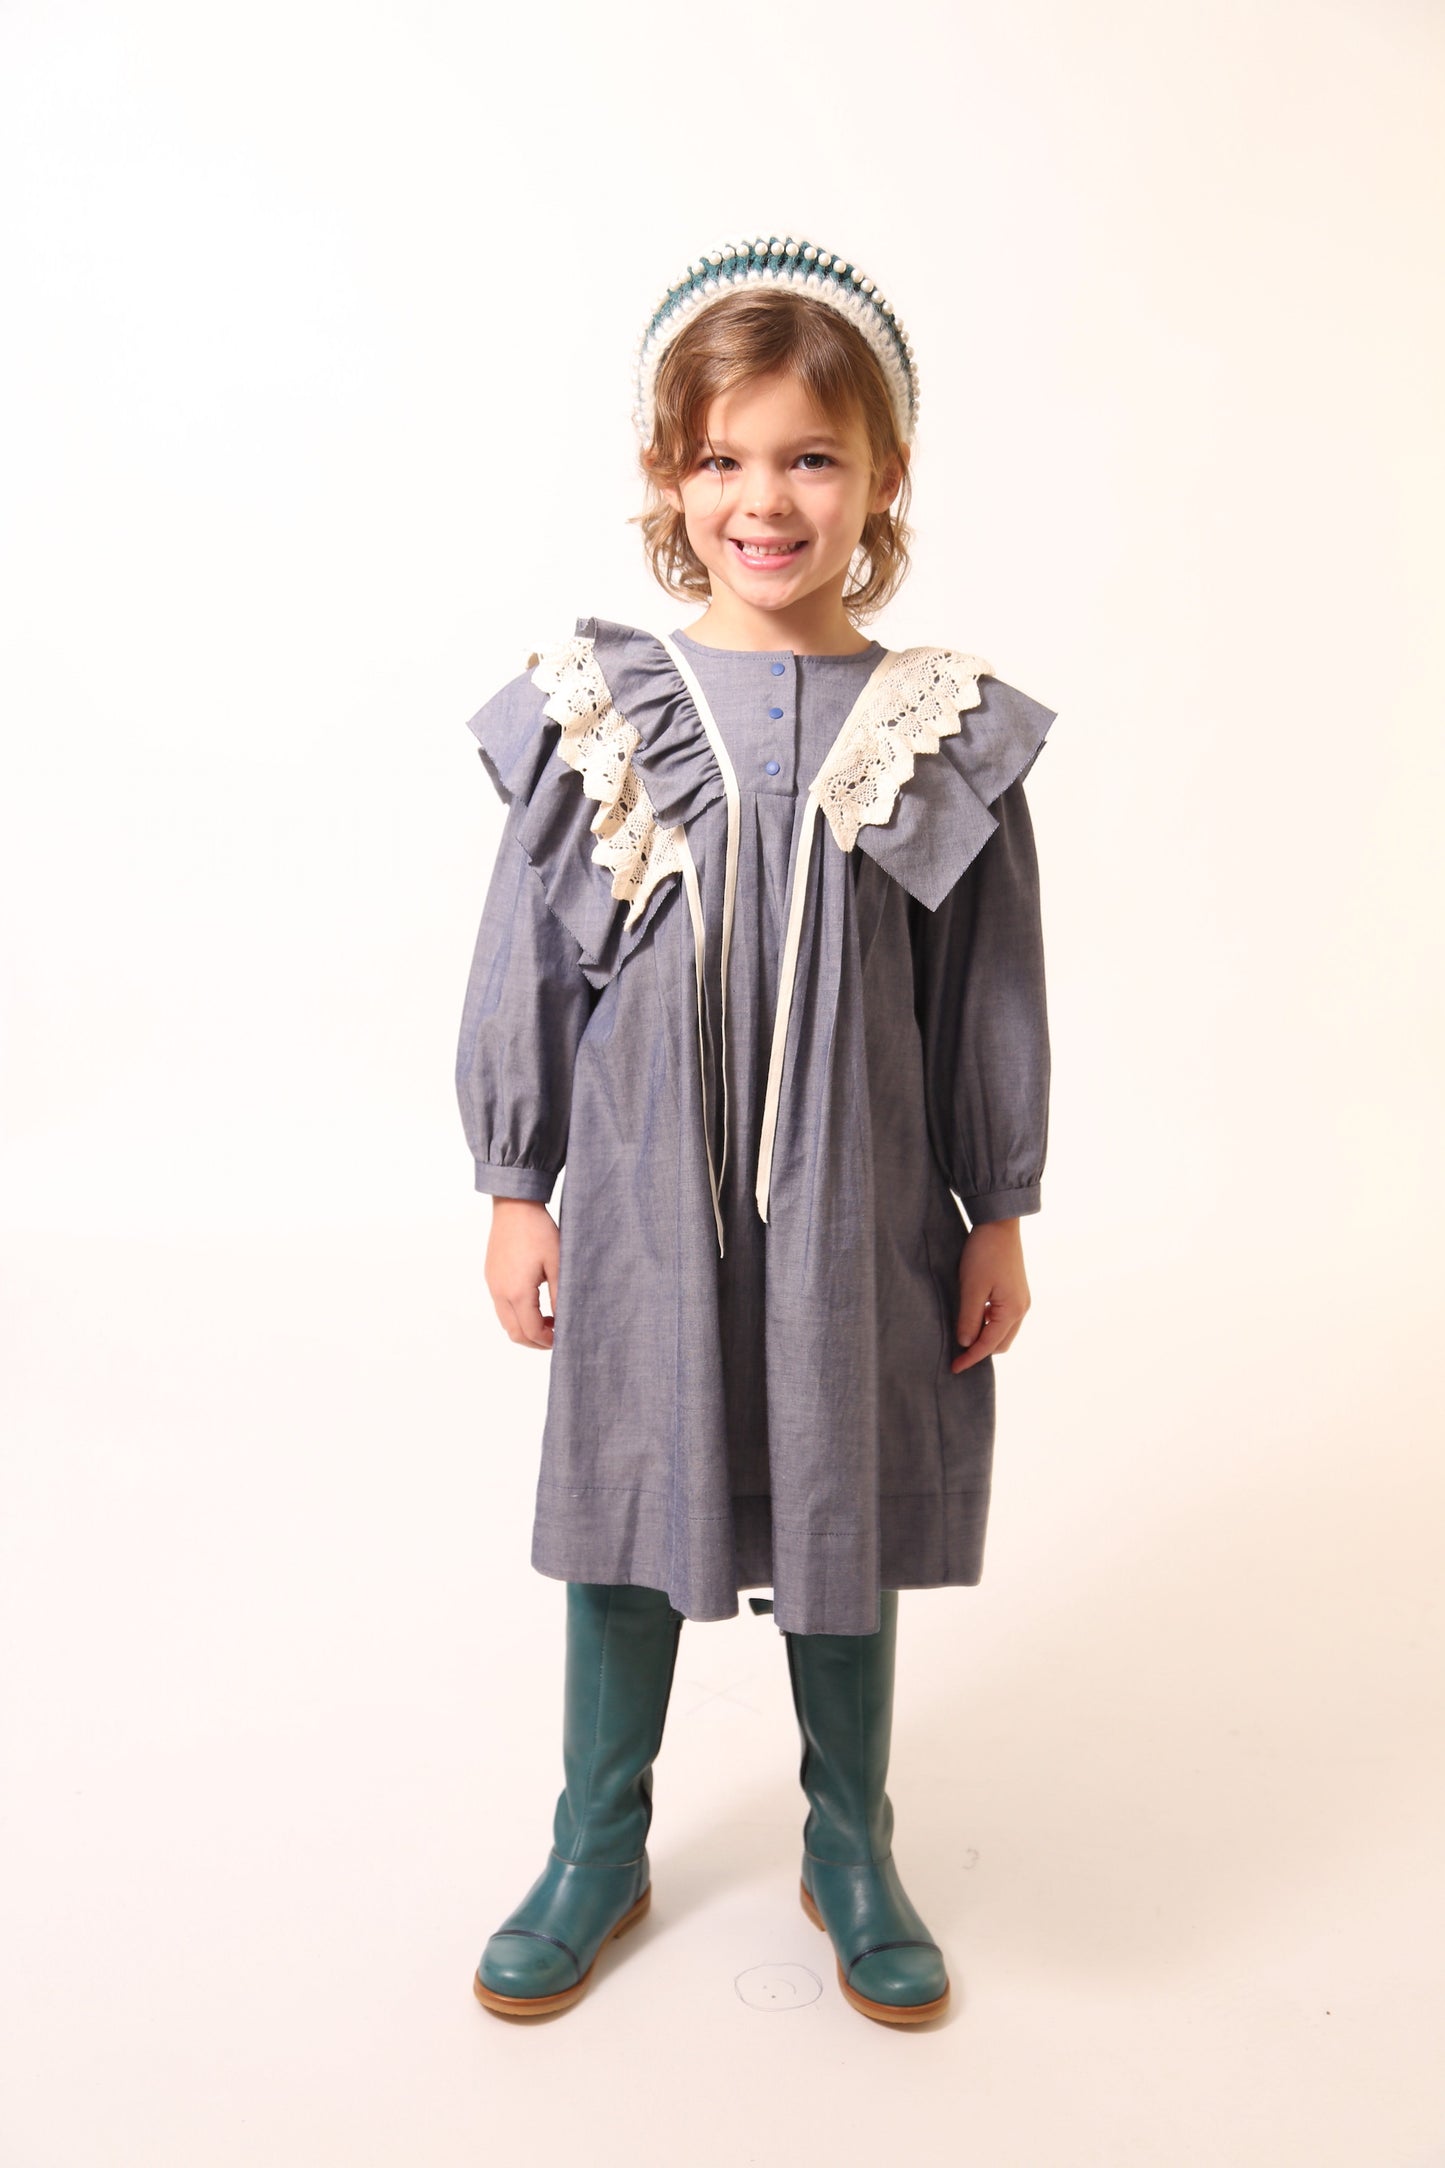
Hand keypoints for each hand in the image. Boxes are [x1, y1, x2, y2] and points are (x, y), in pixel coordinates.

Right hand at [485, 1198, 559, 1349]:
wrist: (514, 1205)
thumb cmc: (538, 1231)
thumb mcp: (557, 1264)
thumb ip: (560, 1296)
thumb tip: (565, 1320)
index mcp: (517, 1292)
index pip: (532, 1331)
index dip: (549, 1341)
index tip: (564, 1337)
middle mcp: (500, 1292)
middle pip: (514, 1334)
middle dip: (535, 1341)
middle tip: (556, 1335)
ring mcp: (493, 1285)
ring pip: (506, 1322)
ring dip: (525, 1328)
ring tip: (548, 1318)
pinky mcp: (491, 1276)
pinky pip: (501, 1307)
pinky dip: (517, 1314)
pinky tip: (534, 1302)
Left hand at [951, 1218, 1030, 1373]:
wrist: (999, 1224)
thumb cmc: (985, 1253)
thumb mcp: (972, 1287)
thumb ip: (969, 1318)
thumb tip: (966, 1343)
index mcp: (1012, 1310)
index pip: (989, 1345)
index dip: (970, 1358)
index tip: (954, 1368)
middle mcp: (1022, 1309)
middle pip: (1000, 1343)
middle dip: (980, 1351)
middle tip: (957, 1353)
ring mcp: (1021, 1300)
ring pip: (1003, 1332)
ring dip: (985, 1338)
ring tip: (963, 1336)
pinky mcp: (1015, 1292)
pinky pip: (1003, 1319)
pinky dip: (989, 1325)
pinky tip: (973, 1318)